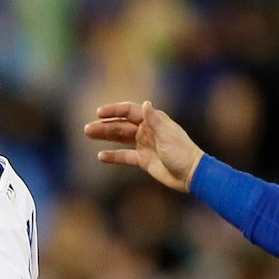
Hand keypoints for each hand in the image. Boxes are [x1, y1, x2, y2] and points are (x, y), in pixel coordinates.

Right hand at [83, 101, 204, 192]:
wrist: (191, 174)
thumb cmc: (182, 152)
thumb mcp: (167, 136)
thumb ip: (155, 121)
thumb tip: (145, 104)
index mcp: (153, 121)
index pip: (129, 112)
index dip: (113, 111)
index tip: (99, 113)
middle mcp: (146, 130)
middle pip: (121, 125)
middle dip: (104, 126)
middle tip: (87, 129)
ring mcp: (144, 144)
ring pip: (120, 138)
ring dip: (105, 137)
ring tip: (89, 135)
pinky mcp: (143, 160)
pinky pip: (124, 156)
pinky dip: (113, 156)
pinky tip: (101, 157)